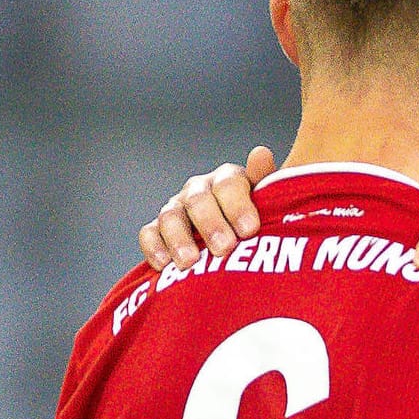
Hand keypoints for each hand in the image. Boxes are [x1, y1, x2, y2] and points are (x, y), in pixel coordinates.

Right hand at [139, 146, 275, 269]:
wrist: (237, 251)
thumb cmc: (257, 226)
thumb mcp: (269, 207)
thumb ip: (268, 183)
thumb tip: (261, 153)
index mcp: (228, 180)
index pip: (229, 183)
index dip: (238, 206)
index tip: (249, 230)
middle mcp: (200, 190)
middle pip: (199, 199)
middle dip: (210, 224)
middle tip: (224, 249)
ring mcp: (177, 208)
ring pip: (171, 216)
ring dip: (179, 239)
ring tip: (190, 262)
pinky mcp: (158, 230)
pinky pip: (149, 233)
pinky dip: (154, 247)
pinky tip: (165, 265)